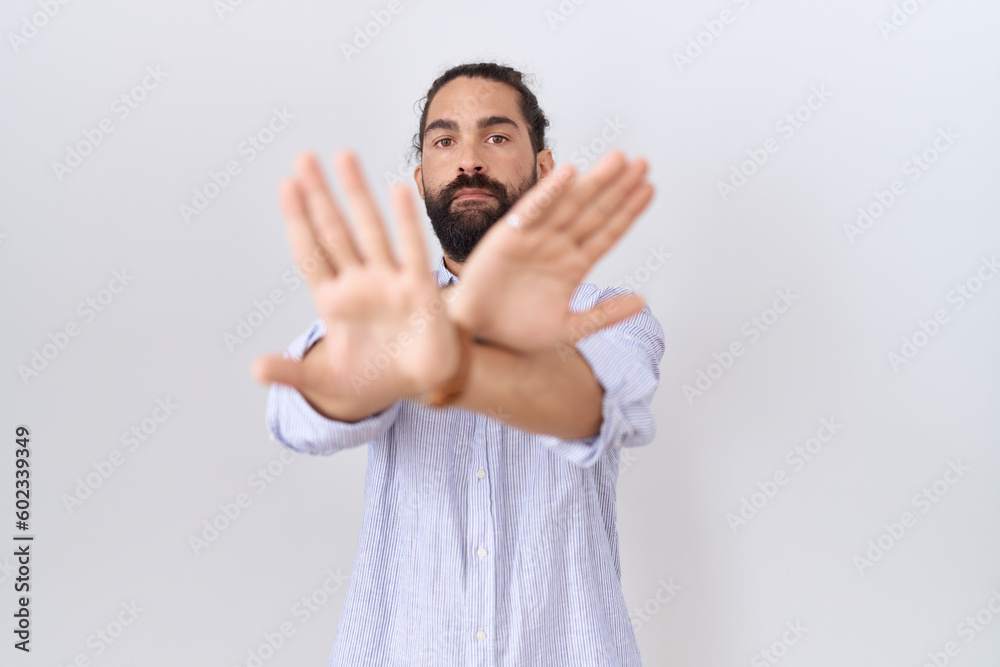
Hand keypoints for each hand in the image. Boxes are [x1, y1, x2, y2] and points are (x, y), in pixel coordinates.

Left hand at [252, 151, 460, 419]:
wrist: (419, 388)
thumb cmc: (375, 381)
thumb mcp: (326, 382)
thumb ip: (292, 373)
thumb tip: (254, 369)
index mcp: (333, 301)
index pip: (310, 252)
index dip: (298, 220)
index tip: (287, 186)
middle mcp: (359, 283)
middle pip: (334, 231)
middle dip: (319, 195)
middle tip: (304, 159)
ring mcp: (389, 281)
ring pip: (370, 230)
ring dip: (357, 195)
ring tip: (344, 158)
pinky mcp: (419, 289)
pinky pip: (412, 250)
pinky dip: (406, 222)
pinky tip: (397, 191)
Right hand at [448, 150, 654, 350]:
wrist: (477, 333)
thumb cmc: (517, 330)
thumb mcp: (569, 328)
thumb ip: (604, 314)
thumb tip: (642, 302)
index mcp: (573, 266)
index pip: (607, 233)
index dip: (628, 211)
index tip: (648, 188)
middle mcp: (557, 246)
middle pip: (594, 212)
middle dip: (618, 187)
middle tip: (642, 163)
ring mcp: (535, 238)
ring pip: (571, 204)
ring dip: (594, 181)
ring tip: (618, 160)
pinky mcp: (510, 235)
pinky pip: (533, 209)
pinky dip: (550, 191)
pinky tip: (569, 174)